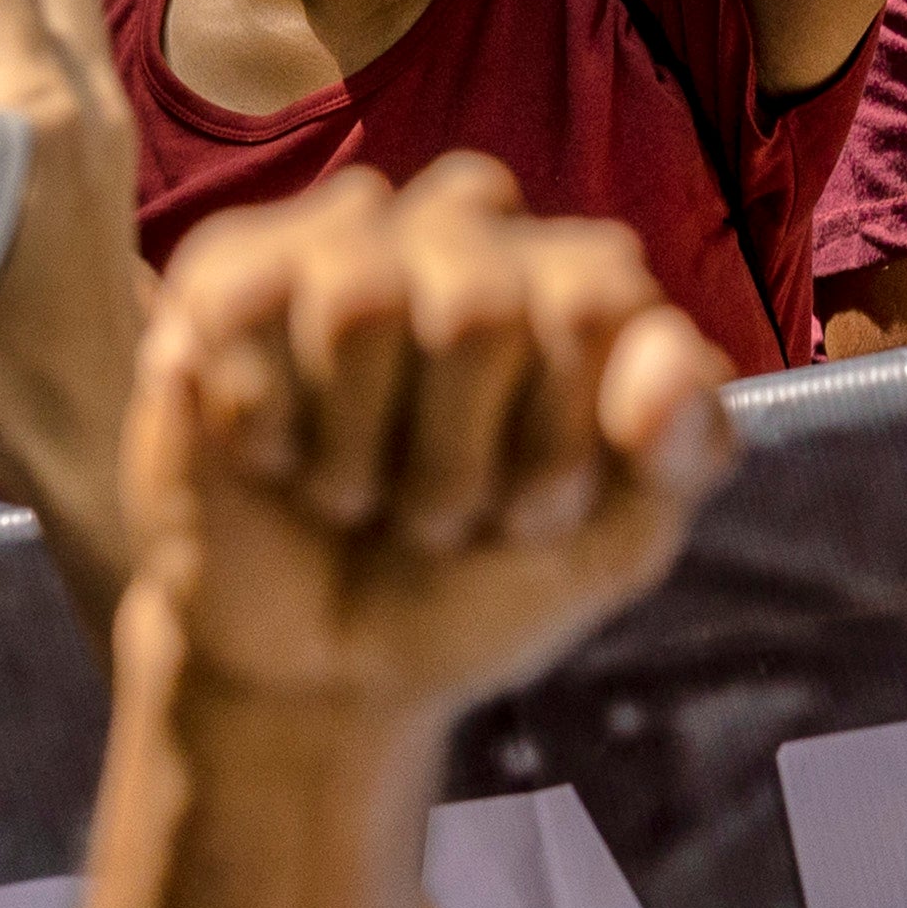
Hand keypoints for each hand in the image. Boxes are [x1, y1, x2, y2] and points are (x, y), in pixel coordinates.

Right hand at [125, 159, 733, 716]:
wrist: (324, 675)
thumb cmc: (476, 586)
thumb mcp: (611, 543)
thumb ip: (682, 447)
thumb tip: (668, 363)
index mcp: (573, 279)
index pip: (596, 294)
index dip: (559, 435)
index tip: (533, 516)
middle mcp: (464, 232)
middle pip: (479, 301)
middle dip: (455, 459)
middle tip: (437, 516)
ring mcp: (342, 242)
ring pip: (361, 296)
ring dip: (357, 450)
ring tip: (354, 491)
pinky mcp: (225, 275)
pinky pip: (247, 312)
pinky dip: (266, 425)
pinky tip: (273, 457)